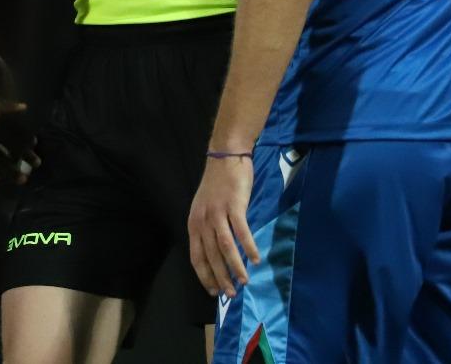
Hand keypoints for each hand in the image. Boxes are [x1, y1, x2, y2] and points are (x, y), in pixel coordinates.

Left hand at [186, 155, 258, 297]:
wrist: (225, 157)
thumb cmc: (218, 184)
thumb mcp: (204, 207)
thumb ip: (208, 228)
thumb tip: (217, 253)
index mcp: (194, 223)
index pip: (196, 256)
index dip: (205, 275)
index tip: (213, 291)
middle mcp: (203, 220)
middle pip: (211, 255)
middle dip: (221, 277)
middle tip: (231, 293)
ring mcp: (218, 212)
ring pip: (225, 247)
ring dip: (235, 266)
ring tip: (244, 281)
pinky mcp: (234, 205)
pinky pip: (241, 231)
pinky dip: (249, 247)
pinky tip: (256, 259)